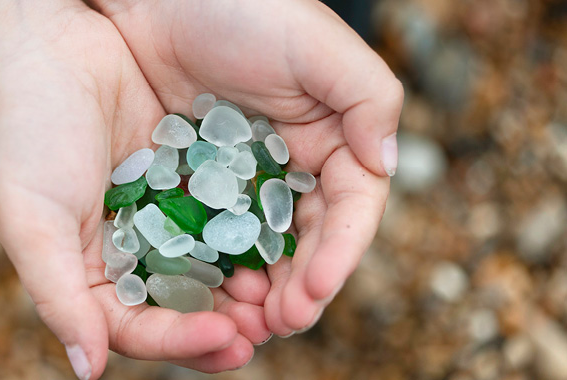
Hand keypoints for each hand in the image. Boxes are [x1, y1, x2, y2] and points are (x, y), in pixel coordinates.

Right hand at [0, 5, 267, 378]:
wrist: (45, 51)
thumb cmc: (24, 137)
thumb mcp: (33, 221)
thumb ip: (60, 297)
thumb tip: (88, 370)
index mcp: (89, 274)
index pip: (139, 328)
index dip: (181, 341)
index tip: (226, 340)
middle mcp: (127, 251)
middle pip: (181, 307)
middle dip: (223, 325)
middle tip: (266, 332)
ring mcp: (159, 213)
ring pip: (209, 265)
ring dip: (244, 285)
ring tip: (281, 296)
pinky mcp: (185, 176)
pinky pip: (221, 211)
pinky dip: (247, 229)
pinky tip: (277, 238)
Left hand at [91, 0, 402, 335]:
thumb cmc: (239, 7)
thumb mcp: (315, 45)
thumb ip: (368, 99)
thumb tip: (386, 164)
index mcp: (327, 137)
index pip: (348, 208)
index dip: (339, 253)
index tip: (316, 289)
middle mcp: (287, 165)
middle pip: (305, 241)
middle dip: (300, 287)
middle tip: (281, 323)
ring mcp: (238, 179)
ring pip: (258, 250)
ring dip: (259, 293)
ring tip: (247, 326)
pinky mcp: (192, 185)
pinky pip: (208, 237)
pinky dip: (213, 270)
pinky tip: (209, 295)